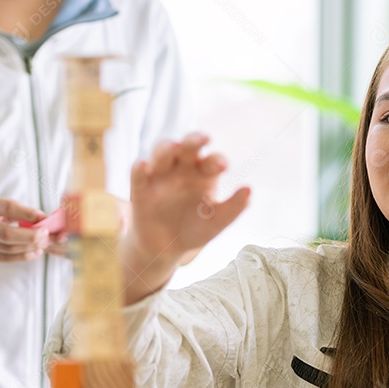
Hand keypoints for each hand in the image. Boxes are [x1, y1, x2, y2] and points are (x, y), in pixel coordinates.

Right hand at [0, 195, 47, 261]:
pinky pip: (3, 258)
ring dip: (29, 247)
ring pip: (7, 248)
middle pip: (7, 234)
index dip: (27, 214)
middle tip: (47, 235)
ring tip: (44, 244)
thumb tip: (40, 219)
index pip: (7, 208)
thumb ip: (11, 210)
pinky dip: (21, 256)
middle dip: (31, 236)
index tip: (43, 217)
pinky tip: (34, 252)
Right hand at [128, 133, 249, 264]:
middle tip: (203, 138)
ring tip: (173, 148)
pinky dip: (139, 168)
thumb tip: (250, 190)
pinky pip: (138, 174)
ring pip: (161, 152)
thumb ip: (234, 207)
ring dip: (166, 147)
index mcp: (203, 173)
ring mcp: (160, 175)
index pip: (212, 160)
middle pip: (188, 147)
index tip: (222, 166)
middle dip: (194, 140)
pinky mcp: (140, 188)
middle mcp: (182, 168)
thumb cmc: (194, 230)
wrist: (165, 249)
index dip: (217, 160)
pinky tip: (143, 165)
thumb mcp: (216, 222)